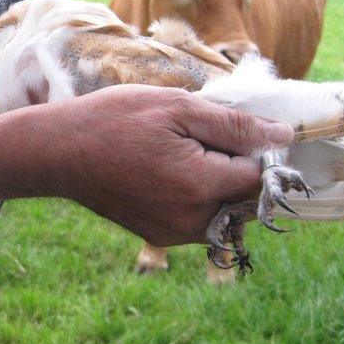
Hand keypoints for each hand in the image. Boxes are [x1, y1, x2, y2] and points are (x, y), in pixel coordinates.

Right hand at [0, 85, 293, 245]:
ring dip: (217, 185)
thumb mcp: (176, 107)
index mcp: (200, 185)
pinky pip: (200, 221)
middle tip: (198, 139)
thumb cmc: (114, 120)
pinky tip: (167, 172)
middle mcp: (192, 220)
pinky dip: (197, 198)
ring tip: (179, 155)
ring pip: (225, 212)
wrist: (59, 153)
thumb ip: (234, 125)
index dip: (251, 148)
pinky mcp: (159, 237)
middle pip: (246, 198)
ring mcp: (174, 234)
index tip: (223, 128)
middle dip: (235, 169)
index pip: (259, 175)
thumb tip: (284, 136)